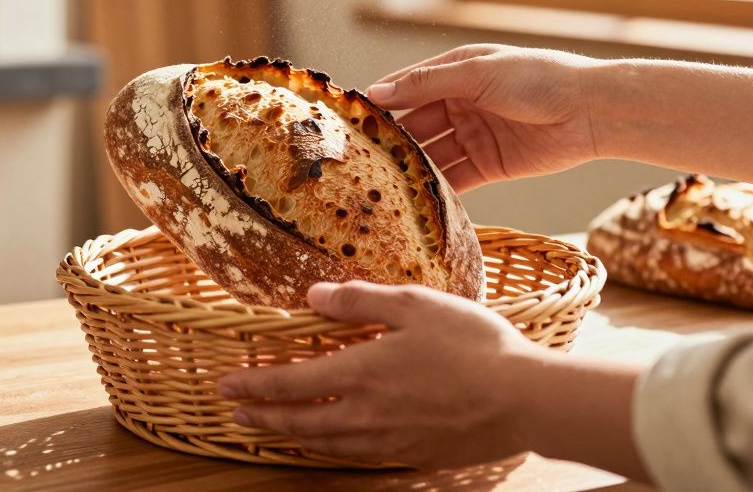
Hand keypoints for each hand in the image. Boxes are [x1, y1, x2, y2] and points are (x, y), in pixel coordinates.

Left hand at [217, 281, 538, 468]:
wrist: (525, 400)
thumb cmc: (473, 344)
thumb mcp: (415, 303)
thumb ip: (360, 299)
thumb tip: (313, 296)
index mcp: (361, 372)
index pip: (289, 383)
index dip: (253, 385)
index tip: (226, 384)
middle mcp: (366, 414)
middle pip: (298, 421)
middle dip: (261, 416)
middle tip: (235, 412)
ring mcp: (389, 440)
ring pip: (325, 444)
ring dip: (292, 436)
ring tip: (273, 430)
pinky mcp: (413, 455)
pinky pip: (358, 456)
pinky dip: (331, 450)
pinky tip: (332, 444)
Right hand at [367, 45, 601, 192]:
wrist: (592, 113)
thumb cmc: (538, 79)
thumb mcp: (478, 74)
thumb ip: (427, 84)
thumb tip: (377, 93)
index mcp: (456, 73)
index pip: (407, 88)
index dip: (380, 104)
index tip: (349, 122)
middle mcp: (461, 104)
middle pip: (416, 125)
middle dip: (392, 143)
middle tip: (359, 163)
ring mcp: (475, 136)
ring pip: (433, 155)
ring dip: (411, 169)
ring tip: (382, 186)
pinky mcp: (491, 165)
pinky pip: (457, 178)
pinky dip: (438, 189)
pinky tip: (416, 201)